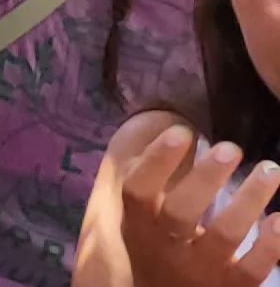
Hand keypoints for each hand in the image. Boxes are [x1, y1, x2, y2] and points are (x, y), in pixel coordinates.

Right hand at [114, 126, 279, 286]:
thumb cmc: (159, 255)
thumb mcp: (142, 226)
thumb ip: (152, 189)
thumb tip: (173, 134)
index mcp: (139, 228)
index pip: (138, 192)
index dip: (157, 161)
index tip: (182, 132)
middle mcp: (166, 249)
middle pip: (181, 211)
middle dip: (206, 177)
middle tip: (231, 148)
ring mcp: (200, 271)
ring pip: (225, 235)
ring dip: (249, 199)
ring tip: (270, 169)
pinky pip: (254, 268)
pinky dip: (270, 244)